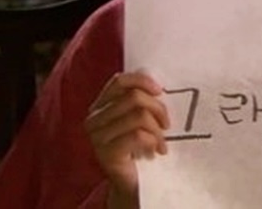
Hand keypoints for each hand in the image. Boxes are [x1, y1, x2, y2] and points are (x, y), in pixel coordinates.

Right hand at [84, 72, 170, 198]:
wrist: (132, 181)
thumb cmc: (140, 146)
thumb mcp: (140, 119)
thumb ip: (142, 100)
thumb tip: (158, 85)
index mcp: (100, 105)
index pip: (120, 81)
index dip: (142, 81)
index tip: (160, 90)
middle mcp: (94, 118)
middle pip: (134, 97)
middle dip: (158, 109)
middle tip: (167, 124)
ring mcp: (97, 136)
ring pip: (138, 116)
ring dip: (157, 130)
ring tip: (161, 141)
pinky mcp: (106, 153)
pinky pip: (137, 136)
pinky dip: (153, 141)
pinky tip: (156, 151)